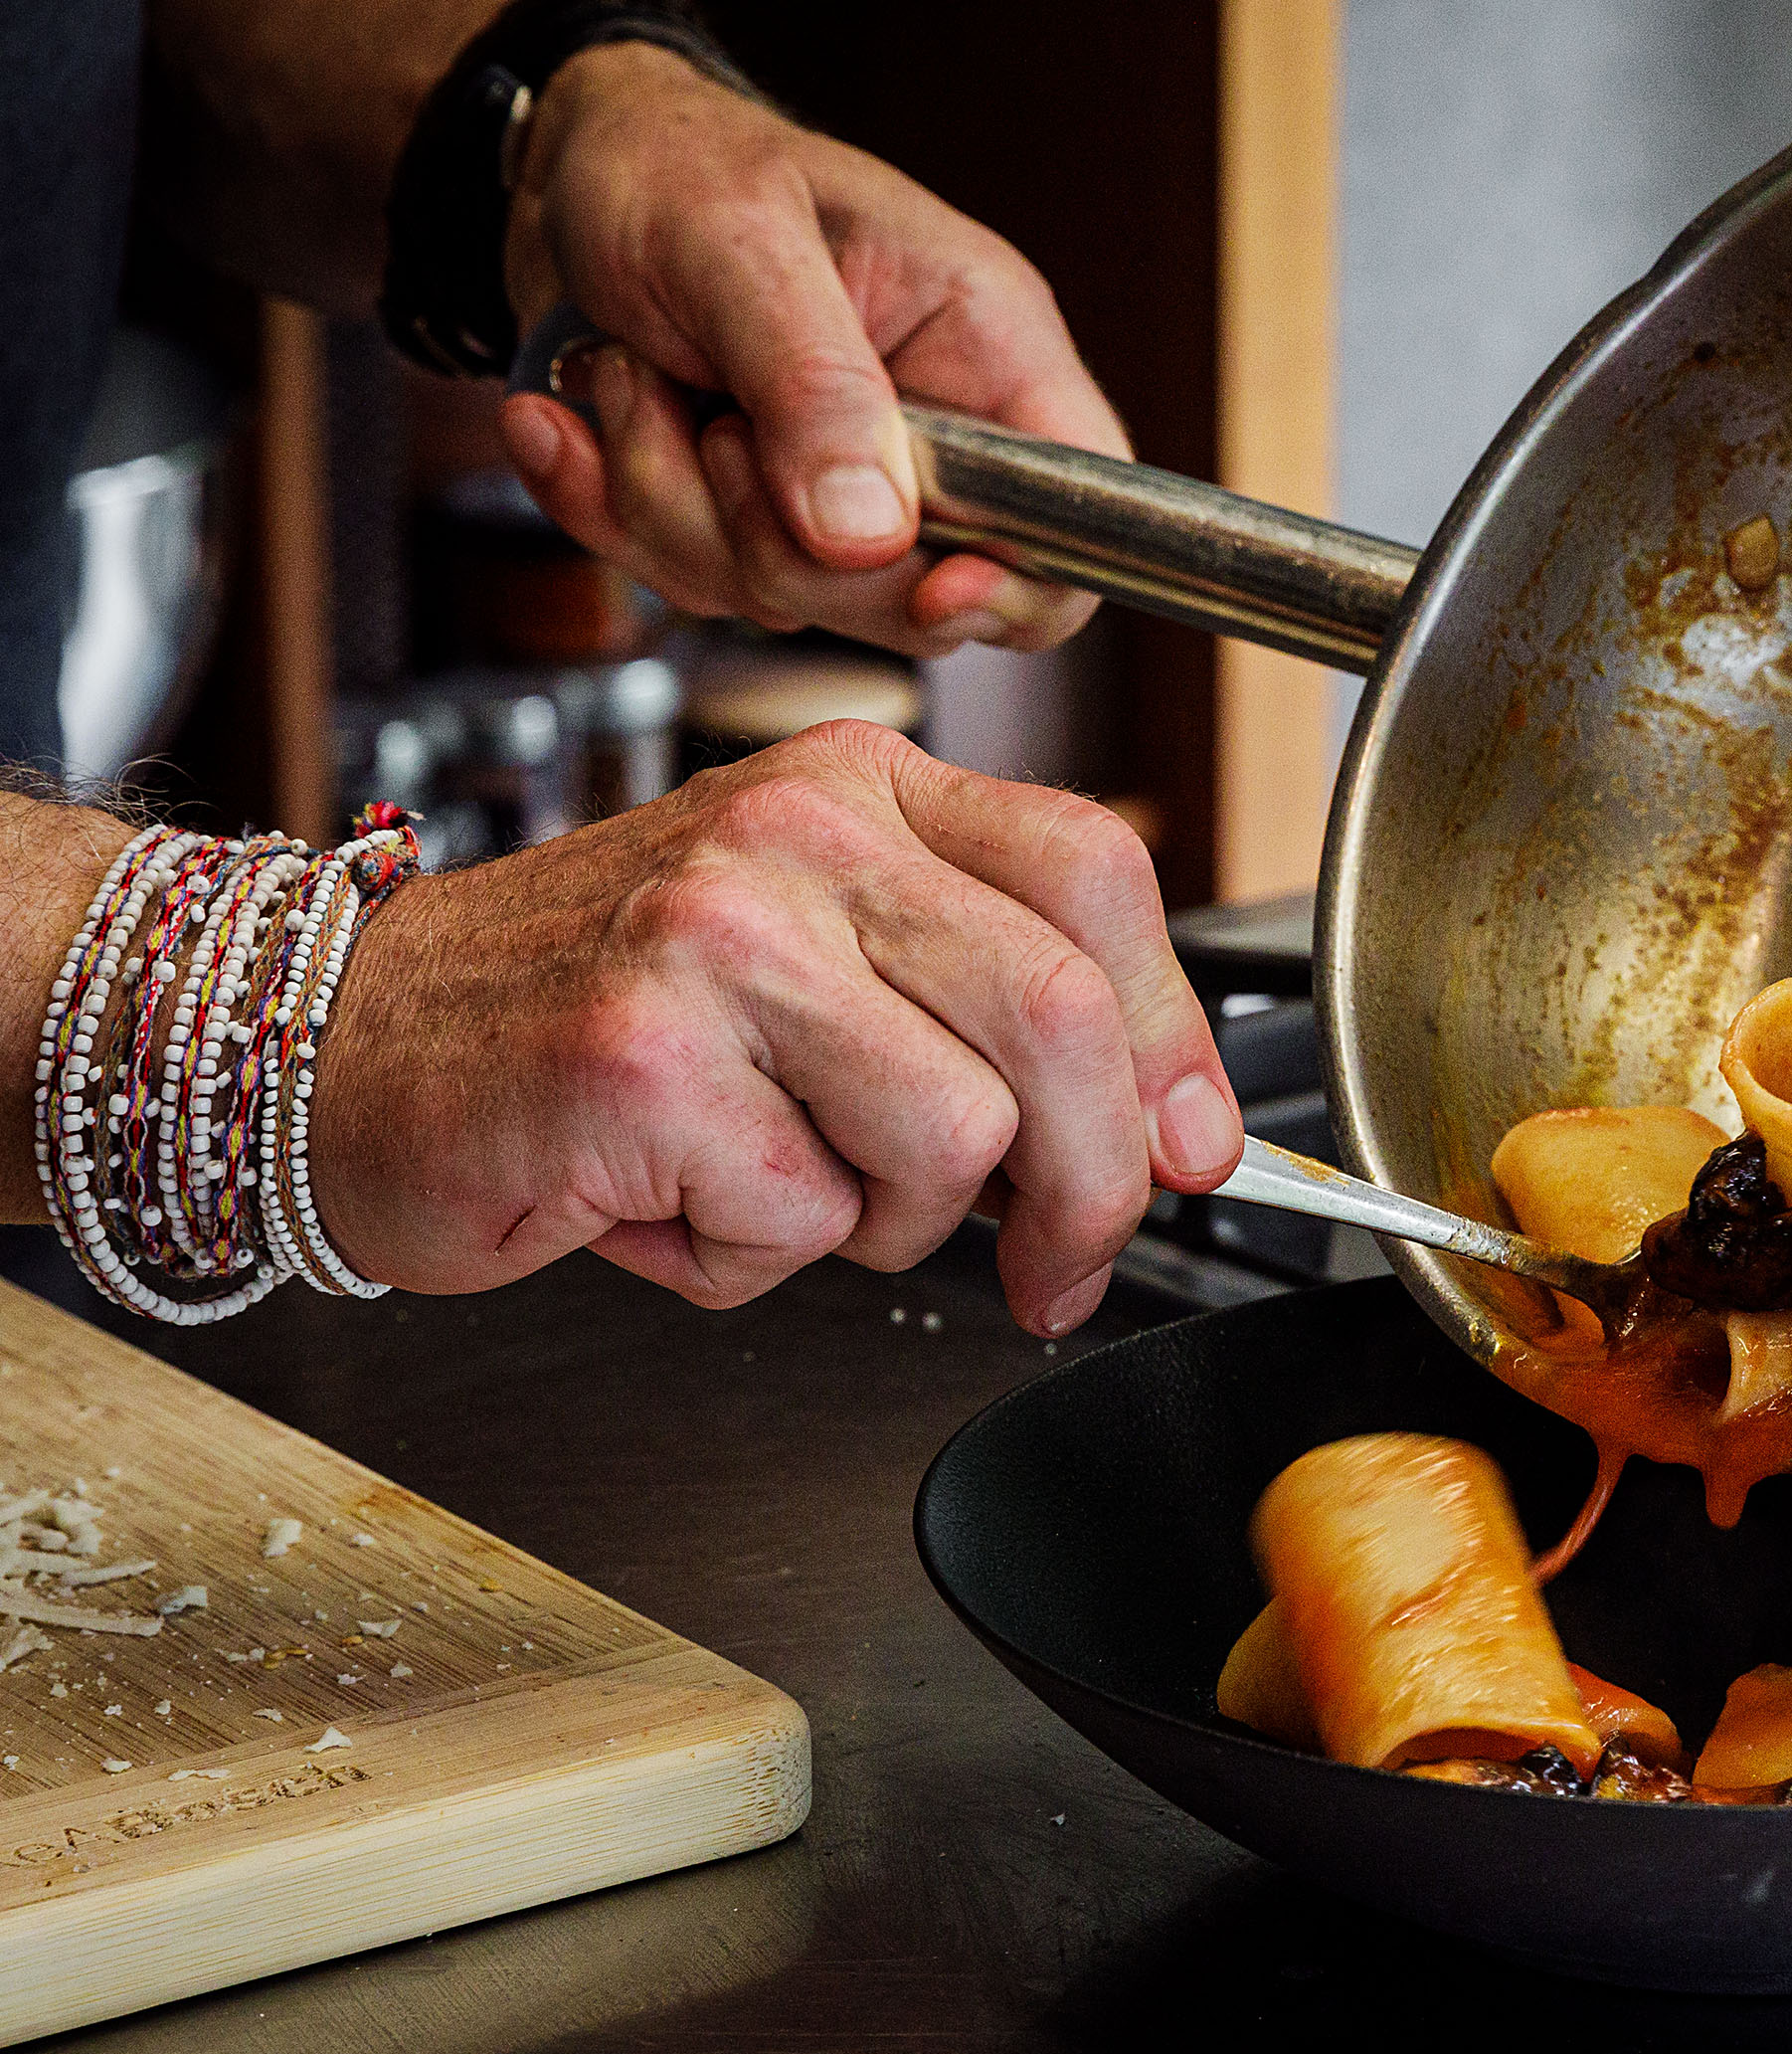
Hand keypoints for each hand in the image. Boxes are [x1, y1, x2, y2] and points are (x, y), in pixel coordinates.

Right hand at [313, 722, 1242, 1334]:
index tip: (1195, 1153)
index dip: (1174, 1039)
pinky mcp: (640, 1057)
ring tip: (769, 1185)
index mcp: (861, 787)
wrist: (335, 1048)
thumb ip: (980, 1003)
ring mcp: (716, 935)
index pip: (1099, 876)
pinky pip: (805, 1219)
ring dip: (886, 1226)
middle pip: (1059, 1017)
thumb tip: (1169, 1132)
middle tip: (1054, 1266)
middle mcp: (797, 834)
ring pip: (952, 1136)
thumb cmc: (591, 1019)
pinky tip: (663, 1200)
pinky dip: (749, 1259)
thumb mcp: (812, 956)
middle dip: (1092, 1185)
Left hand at [492, 42, 1110, 657]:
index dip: (1025, 581)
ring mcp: (843, 487)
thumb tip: (872, 533)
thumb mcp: (737, 243)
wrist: (560, 166)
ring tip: (633, 380)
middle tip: (712, 423)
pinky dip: (616, 512)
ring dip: (674, 507)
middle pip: (917, 593)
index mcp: (987, 347)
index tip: (930, 588)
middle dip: (777, 538)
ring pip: (791, 597)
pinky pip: (702, 586)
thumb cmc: (669, 161)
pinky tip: (584, 423)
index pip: (1080, 510)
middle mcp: (934, 431)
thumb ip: (813, 385)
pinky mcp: (757, 515)